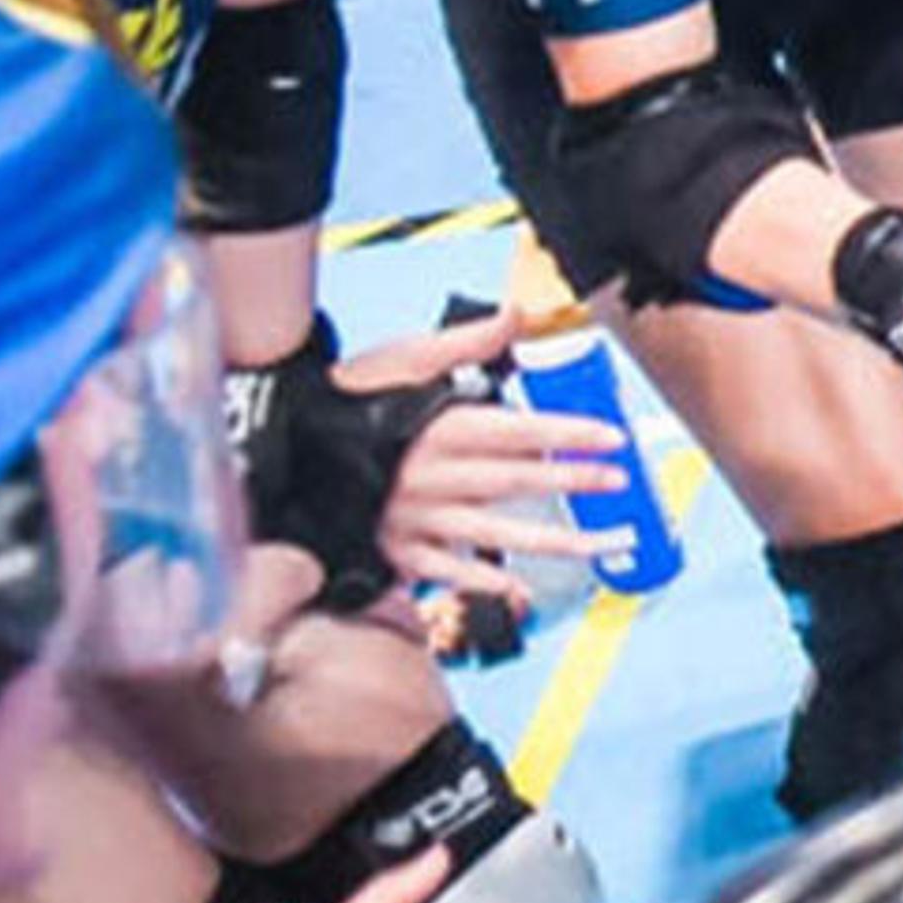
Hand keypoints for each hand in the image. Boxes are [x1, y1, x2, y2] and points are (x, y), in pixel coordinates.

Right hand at [335, 309, 625, 601]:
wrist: (282, 446)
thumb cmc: (348, 398)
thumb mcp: (405, 359)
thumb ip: (467, 342)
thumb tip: (515, 314)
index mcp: (440, 430)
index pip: (520, 433)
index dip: (570, 435)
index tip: (614, 439)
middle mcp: (433, 478)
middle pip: (515, 482)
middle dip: (572, 482)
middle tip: (621, 481)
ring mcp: (415, 519)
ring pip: (494, 535)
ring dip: (551, 541)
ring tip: (599, 543)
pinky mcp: (395, 549)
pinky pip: (445, 571)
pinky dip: (482, 583)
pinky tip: (520, 589)